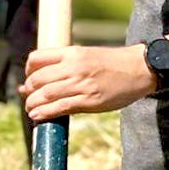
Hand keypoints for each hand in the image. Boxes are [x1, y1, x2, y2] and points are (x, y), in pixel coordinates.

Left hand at [21, 45, 151, 120]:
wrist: (140, 69)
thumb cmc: (114, 63)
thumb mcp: (89, 54)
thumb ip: (68, 63)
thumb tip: (45, 76)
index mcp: (73, 52)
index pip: (37, 59)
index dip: (28, 71)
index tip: (29, 80)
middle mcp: (74, 67)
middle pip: (38, 79)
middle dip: (28, 91)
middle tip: (28, 97)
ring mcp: (82, 84)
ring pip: (45, 95)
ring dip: (32, 104)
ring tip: (31, 109)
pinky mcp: (89, 101)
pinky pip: (60, 107)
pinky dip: (44, 113)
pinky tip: (38, 116)